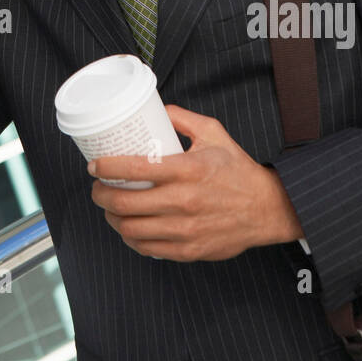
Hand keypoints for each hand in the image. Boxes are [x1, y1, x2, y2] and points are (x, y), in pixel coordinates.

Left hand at [88, 105, 303, 260]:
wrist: (266, 208)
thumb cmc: (238, 170)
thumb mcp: (214, 132)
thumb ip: (182, 117)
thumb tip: (155, 110)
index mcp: (188, 170)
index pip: (135, 169)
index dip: (106, 167)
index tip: (94, 165)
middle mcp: (184, 201)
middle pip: (125, 203)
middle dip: (100, 195)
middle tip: (97, 187)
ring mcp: (185, 229)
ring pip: (131, 229)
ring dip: (112, 218)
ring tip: (109, 208)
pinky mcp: (188, 250)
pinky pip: (147, 248)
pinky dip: (131, 238)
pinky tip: (129, 227)